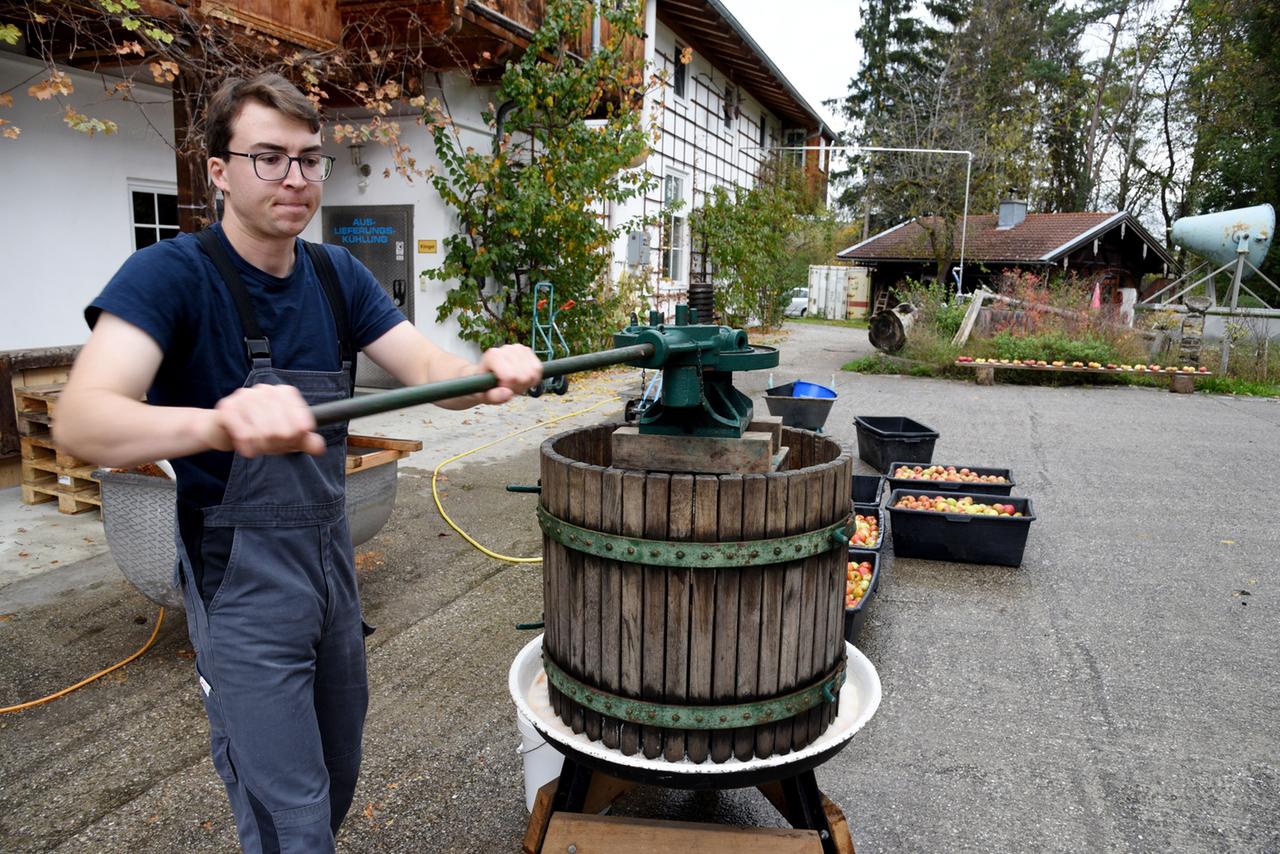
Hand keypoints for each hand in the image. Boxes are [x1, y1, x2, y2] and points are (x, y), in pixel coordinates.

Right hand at [205, 383, 325, 456]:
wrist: (225, 429)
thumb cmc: (260, 430)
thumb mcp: (286, 436)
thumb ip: (305, 441)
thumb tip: (320, 447)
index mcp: (285, 393)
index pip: (301, 424)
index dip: (295, 439)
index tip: (288, 441)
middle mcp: (267, 390)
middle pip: (283, 430)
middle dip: (277, 444)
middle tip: (269, 445)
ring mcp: (246, 395)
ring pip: (264, 433)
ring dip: (261, 446)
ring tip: (257, 445)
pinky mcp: (228, 407)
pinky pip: (245, 434)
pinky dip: (248, 447)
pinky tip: (247, 448)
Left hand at [475, 344, 542, 403]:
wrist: (485, 375)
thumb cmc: (483, 385)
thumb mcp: (483, 396)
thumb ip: (494, 397)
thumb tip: (508, 394)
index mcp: (493, 356)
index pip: (512, 377)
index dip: (510, 388)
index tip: (501, 387)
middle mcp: (507, 348)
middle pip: (524, 376)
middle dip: (519, 386)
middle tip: (508, 386)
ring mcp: (518, 348)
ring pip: (533, 373)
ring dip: (526, 383)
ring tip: (514, 382)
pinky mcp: (528, 350)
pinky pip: (538, 369)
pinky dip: (533, 378)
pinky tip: (522, 378)